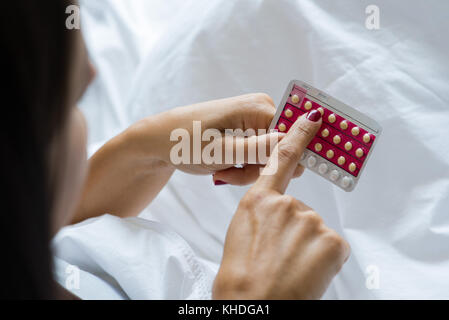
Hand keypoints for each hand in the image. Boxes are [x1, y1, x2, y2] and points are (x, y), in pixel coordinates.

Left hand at [131, 93, 303, 184]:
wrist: (157, 141)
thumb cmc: (184, 142)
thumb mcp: (222, 151)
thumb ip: (261, 149)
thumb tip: (297, 141)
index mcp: (259, 107)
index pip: (294, 137)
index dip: (283, 160)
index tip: (263, 176)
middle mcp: (261, 109)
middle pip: (281, 150)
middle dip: (259, 169)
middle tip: (230, 175)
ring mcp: (253, 121)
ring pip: (268, 157)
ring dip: (247, 171)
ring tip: (221, 172)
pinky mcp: (245, 132)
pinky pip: (256, 156)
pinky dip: (241, 168)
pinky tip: (222, 169)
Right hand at [212, 111, 350, 299]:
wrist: (252, 303)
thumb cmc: (240, 274)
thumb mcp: (242, 233)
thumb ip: (264, 214)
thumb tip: (278, 217)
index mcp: (258, 201)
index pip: (281, 159)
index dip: (298, 135)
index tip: (314, 117)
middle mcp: (285, 204)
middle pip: (301, 212)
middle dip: (297, 234)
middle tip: (281, 258)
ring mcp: (309, 220)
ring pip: (317, 232)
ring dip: (309, 250)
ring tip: (290, 269)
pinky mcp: (331, 240)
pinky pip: (332, 248)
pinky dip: (323, 262)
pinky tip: (306, 273)